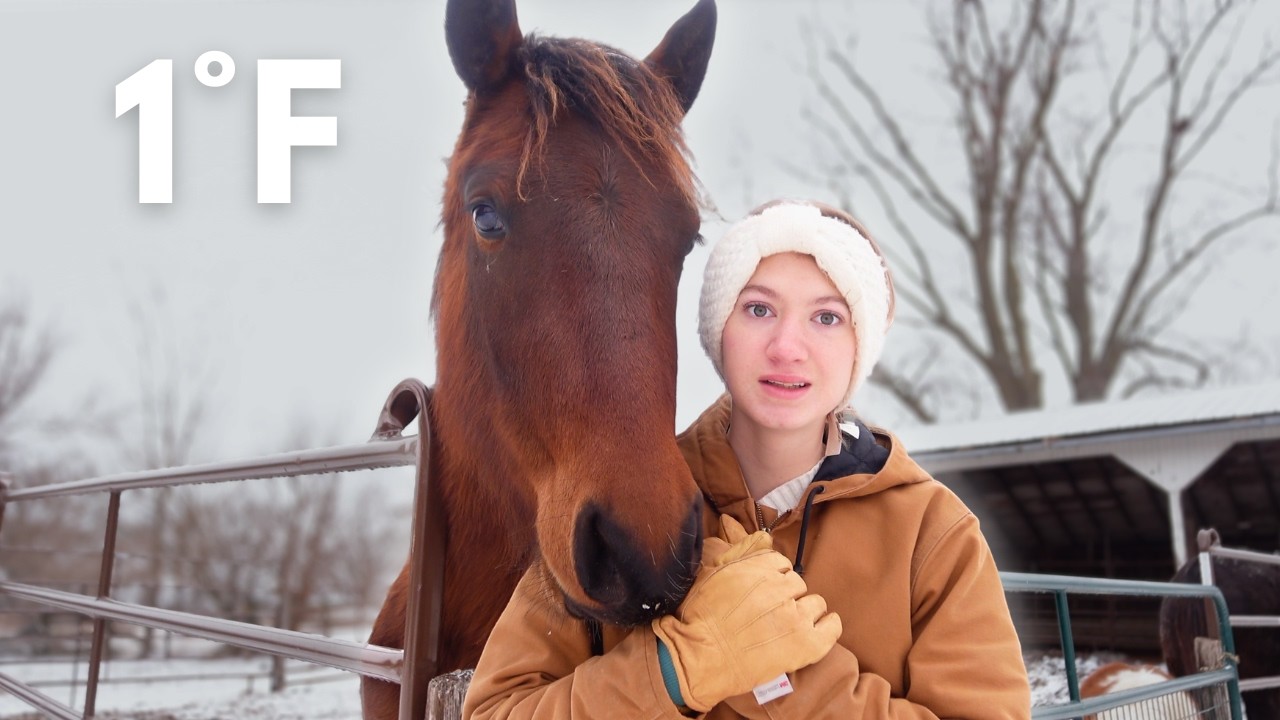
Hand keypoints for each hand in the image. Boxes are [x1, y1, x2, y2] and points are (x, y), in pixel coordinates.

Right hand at [653, 515, 841, 711]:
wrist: (701, 659)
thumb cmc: (701, 617)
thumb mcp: (713, 572)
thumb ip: (742, 550)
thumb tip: (764, 537)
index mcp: (760, 568)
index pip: (781, 564)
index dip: (773, 578)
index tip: (764, 592)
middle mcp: (781, 588)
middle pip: (798, 584)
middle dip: (786, 596)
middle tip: (770, 613)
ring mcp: (796, 617)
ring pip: (815, 604)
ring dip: (804, 612)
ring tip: (785, 627)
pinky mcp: (807, 645)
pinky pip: (832, 627)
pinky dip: (827, 627)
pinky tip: (815, 633)